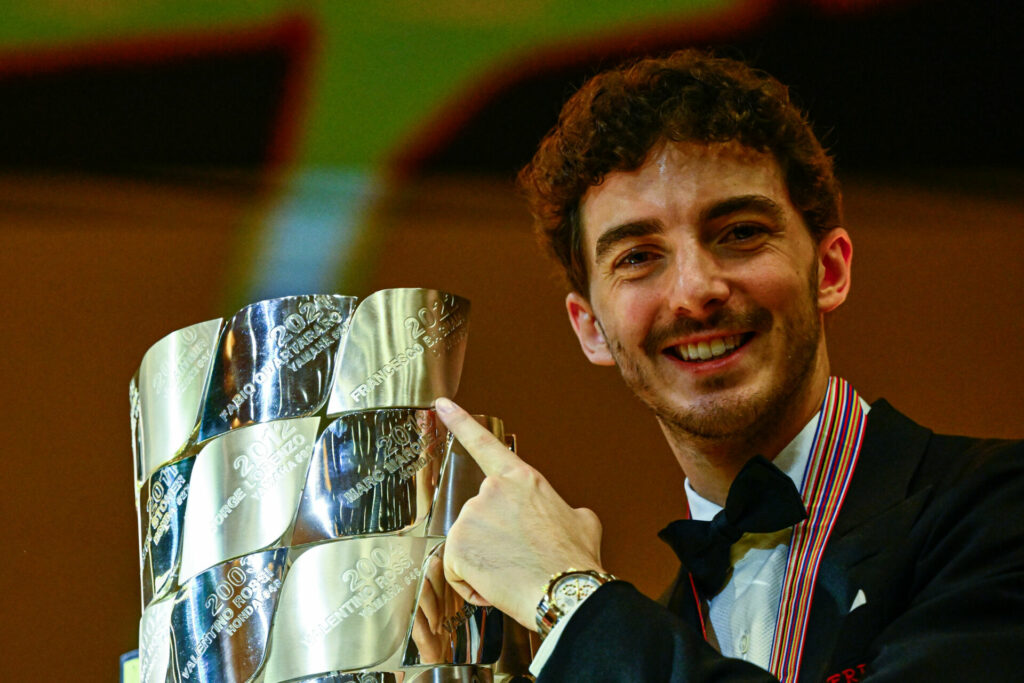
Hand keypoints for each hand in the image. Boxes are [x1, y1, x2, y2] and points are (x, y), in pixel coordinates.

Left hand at [435, 397, 605, 629]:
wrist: (566, 593)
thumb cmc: (575, 561)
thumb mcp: (582, 521)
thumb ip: (561, 509)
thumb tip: (566, 516)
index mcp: (521, 479)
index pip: (485, 444)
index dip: (460, 422)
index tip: (442, 405)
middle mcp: (491, 492)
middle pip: (479, 517)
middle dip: (493, 539)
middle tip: (521, 557)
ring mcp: (471, 517)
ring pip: (468, 545)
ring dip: (485, 563)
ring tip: (515, 573)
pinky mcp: (457, 545)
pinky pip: (456, 569)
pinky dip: (472, 583)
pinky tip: (498, 585)